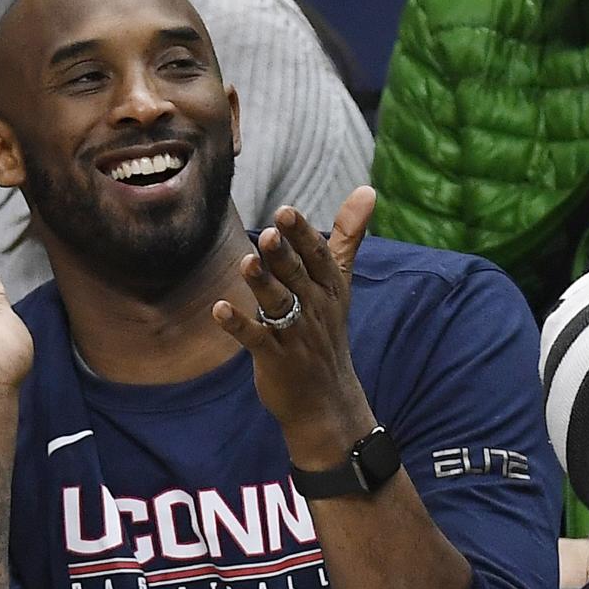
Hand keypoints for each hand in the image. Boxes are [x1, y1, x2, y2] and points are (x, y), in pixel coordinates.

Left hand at [211, 187, 376, 466]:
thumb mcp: (340, 284)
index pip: (318, 257)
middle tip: (267, 233)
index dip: (301, 236)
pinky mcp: (274, 359)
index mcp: (329, 289)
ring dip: (262, 285)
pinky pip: (255, 339)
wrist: (326, 400)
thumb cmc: (326, 332)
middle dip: (283, 256)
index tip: (286, 213)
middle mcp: (314, 309)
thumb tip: (368, 189)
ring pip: (278, 305)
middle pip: (297, 277)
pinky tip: (220, 309)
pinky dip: (238, 325)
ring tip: (246, 263)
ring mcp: (294, 335)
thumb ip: (347, 236)